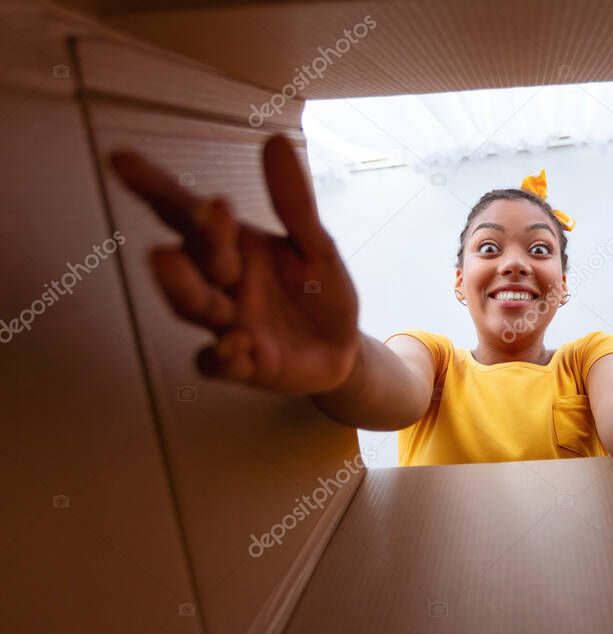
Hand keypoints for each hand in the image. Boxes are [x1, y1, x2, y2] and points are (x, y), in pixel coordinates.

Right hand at [109, 134, 359, 394]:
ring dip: (187, 289)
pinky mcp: (240, 366)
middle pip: (189, 257)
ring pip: (192, 307)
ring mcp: (226, 323)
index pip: (186, 212)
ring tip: (176, 264)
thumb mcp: (317, 245)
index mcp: (232, 244)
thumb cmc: (321, 291)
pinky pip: (217, 363)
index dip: (154, 186)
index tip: (121, 160)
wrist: (343, 348)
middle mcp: (220, 282)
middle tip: (207, 212)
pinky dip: (221, 357)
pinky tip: (236, 345)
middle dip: (196, 238)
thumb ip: (294, 203)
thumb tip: (275, 140)